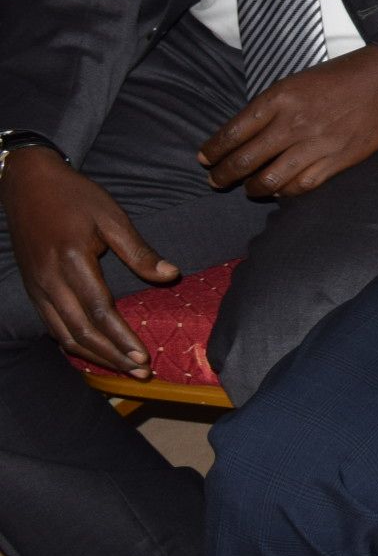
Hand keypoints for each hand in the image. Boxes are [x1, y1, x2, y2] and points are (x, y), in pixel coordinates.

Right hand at [5, 150, 175, 376]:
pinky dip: (72, 343)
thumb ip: (139, 251)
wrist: (27, 183)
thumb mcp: (111, 216)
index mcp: (72, 261)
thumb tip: (171, 276)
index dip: (121, 338)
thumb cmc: (74, 196)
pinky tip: (92, 351)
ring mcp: (37, 287)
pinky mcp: (32, 288)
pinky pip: (51, 325)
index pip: (99, 311)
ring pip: (63, 334)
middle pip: (81, 331)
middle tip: (141, 372)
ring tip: (123, 368)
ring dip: (93, 355)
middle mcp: (49, 280)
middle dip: (112, 356)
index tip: (144, 357)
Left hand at [197, 45, 377, 198]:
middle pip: (244, 160)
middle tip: (216, 181)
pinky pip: (301, 186)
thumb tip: (245, 134)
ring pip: (269, 179)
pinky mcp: (337, 160)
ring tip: (249, 188)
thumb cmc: (341, 76)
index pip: (233, 132)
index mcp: (279, 99)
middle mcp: (292, 123)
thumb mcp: (296, 81)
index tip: (205, 159)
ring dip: (252, 188)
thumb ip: (270, 108)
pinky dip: (285, 191)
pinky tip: (280, 190)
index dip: (214, 150)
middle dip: (223, 175)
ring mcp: (315, 144)